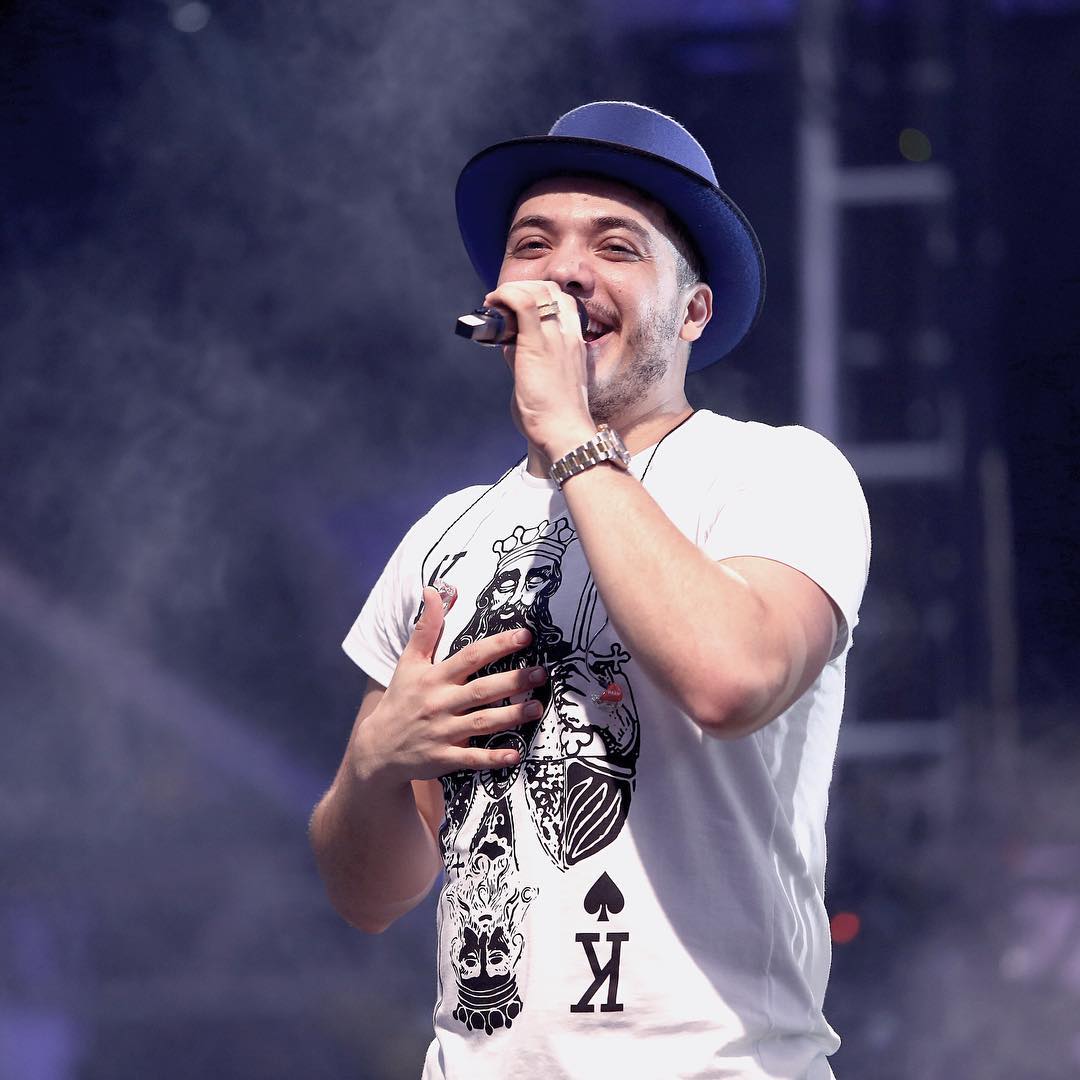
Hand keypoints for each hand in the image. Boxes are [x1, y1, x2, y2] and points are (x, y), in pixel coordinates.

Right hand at [350, 585, 546, 786]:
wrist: (377, 748)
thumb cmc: (401, 699)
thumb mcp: (409, 662)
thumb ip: (426, 627)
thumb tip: (433, 589)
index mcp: (434, 678)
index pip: (470, 657)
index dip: (497, 645)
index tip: (525, 635)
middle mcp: (440, 703)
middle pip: (481, 690)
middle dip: (512, 681)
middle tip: (541, 672)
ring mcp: (443, 732)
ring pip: (481, 722)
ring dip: (511, 715)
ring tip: (536, 707)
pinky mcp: (444, 758)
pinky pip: (472, 759)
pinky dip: (493, 758)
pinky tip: (516, 755)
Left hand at [482, 281, 595, 459]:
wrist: (564, 433)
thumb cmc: (554, 416)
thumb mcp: (546, 381)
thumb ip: (529, 359)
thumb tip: (509, 346)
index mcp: (573, 344)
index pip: (563, 301)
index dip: (538, 295)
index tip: (517, 305)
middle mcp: (568, 335)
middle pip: (550, 289)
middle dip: (522, 287)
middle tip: (502, 303)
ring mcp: (555, 338)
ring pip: (537, 290)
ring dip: (511, 290)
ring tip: (495, 304)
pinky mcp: (536, 345)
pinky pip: (522, 303)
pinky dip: (504, 296)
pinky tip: (493, 304)